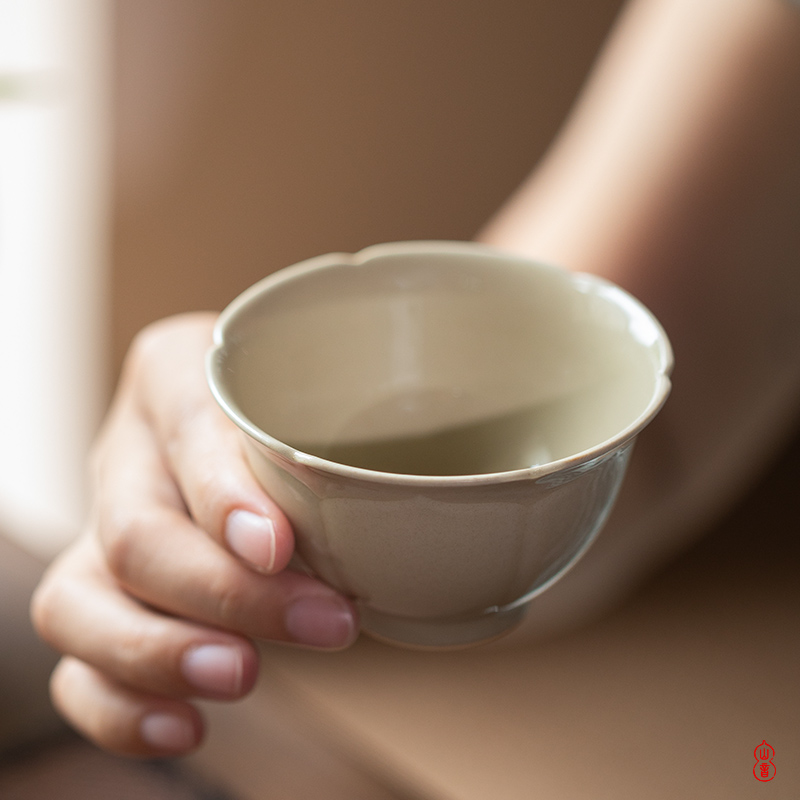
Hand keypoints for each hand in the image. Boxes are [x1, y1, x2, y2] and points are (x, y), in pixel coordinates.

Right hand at [32, 313, 357, 756]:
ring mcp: (102, 529)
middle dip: (228, 594)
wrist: (261, 434)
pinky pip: (77, 664)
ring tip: (242, 676)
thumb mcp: (321, 397)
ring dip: (159, 653)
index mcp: (175, 375)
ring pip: (78, 603)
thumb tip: (439, 523)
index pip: (187, 428)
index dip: (226, 496)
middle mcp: (129, 453)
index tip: (282, 548)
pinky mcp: (97, 598)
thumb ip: (348, 436)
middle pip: (137, 533)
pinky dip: (121, 706)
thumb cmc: (299, 410)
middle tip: (325, 625)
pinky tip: (186, 725)